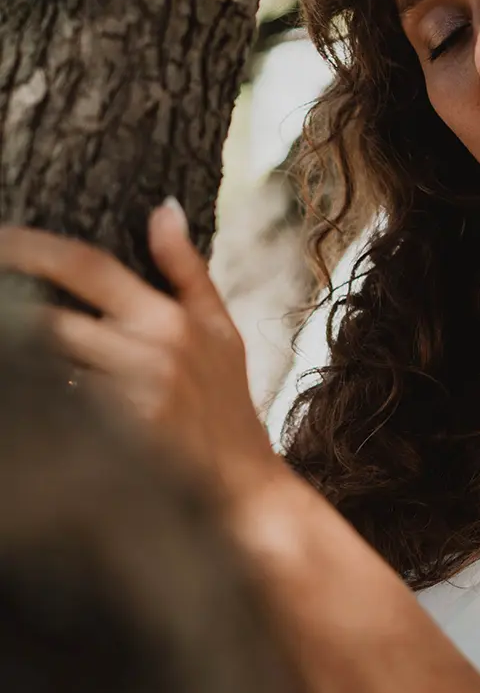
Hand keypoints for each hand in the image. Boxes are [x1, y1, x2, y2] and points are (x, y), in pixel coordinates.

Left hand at [0, 202, 280, 506]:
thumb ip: (187, 269)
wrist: (243, 484)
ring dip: (23, 358)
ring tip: (12, 347)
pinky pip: (61, 409)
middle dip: (10, 310)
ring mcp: (130, 399)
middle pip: (52, 320)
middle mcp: (148, 353)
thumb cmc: (227, 404)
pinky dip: (44, 400)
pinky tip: (35, 400)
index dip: (32, 248)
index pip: (86, 267)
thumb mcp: (220, 330)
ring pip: (49, 367)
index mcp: (169, 319)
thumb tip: (164, 209)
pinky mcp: (117, 439)